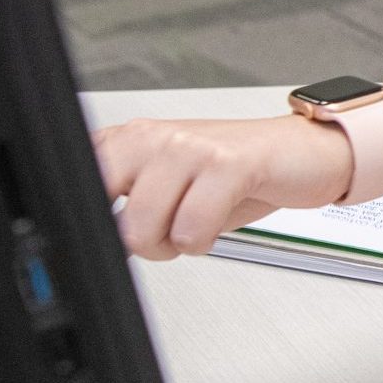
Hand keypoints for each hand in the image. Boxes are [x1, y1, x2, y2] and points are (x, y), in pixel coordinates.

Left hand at [92, 115, 355, 259]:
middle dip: (138, 243)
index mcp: (129, 140)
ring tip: (195, 228)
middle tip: (168, 234)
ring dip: (173, 246)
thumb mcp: (170, 187)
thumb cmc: (238, 173)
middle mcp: (153, 137)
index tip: (118, 238)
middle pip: (106, 216)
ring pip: (142, 226)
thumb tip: (90, 242)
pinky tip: (215, 227)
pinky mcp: (229, 163)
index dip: (92, 228)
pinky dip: (201, 241)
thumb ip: (125, 204)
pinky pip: (192, 226)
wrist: (306, 153)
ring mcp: (189, 147)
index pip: (77, 189)